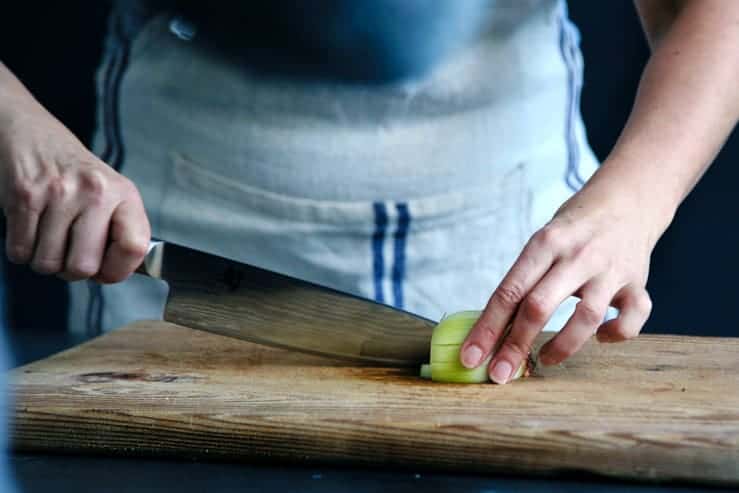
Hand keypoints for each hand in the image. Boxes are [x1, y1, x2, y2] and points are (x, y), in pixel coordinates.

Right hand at [0, 103, 149, 282]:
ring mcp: (59, 193)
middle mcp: (95, 192)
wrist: (33, 135)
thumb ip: (120, 231)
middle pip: (83, 267)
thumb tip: (114, 274)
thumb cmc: (75, 173)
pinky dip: (22, 250)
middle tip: (69, 253)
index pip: (134, 247)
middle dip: (72, 271)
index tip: (106, 269)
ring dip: (44, 260)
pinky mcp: (24, 196)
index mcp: (124, 194)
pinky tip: (31, 230)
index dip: (118, 270)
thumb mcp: (112, 194)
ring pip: (48, 263)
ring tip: (49, 237)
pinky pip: (20, 251)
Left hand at [460, 176, 666, 382]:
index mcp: (544, 243)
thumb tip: (491, 331)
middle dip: (515, 346)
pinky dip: (616, 334)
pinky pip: (632, 317)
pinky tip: (601, 337)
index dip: (487, 328)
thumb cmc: (572, 229)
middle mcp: (576, 255)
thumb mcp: (542, 242)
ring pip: (585, 317)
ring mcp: (609, 269)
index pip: (508, 291)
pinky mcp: (637, 282)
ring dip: (561, 346)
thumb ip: (524, 280)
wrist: (628, 199)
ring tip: (544, 360)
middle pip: (538, 306)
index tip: (471, 357)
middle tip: (500, 375)